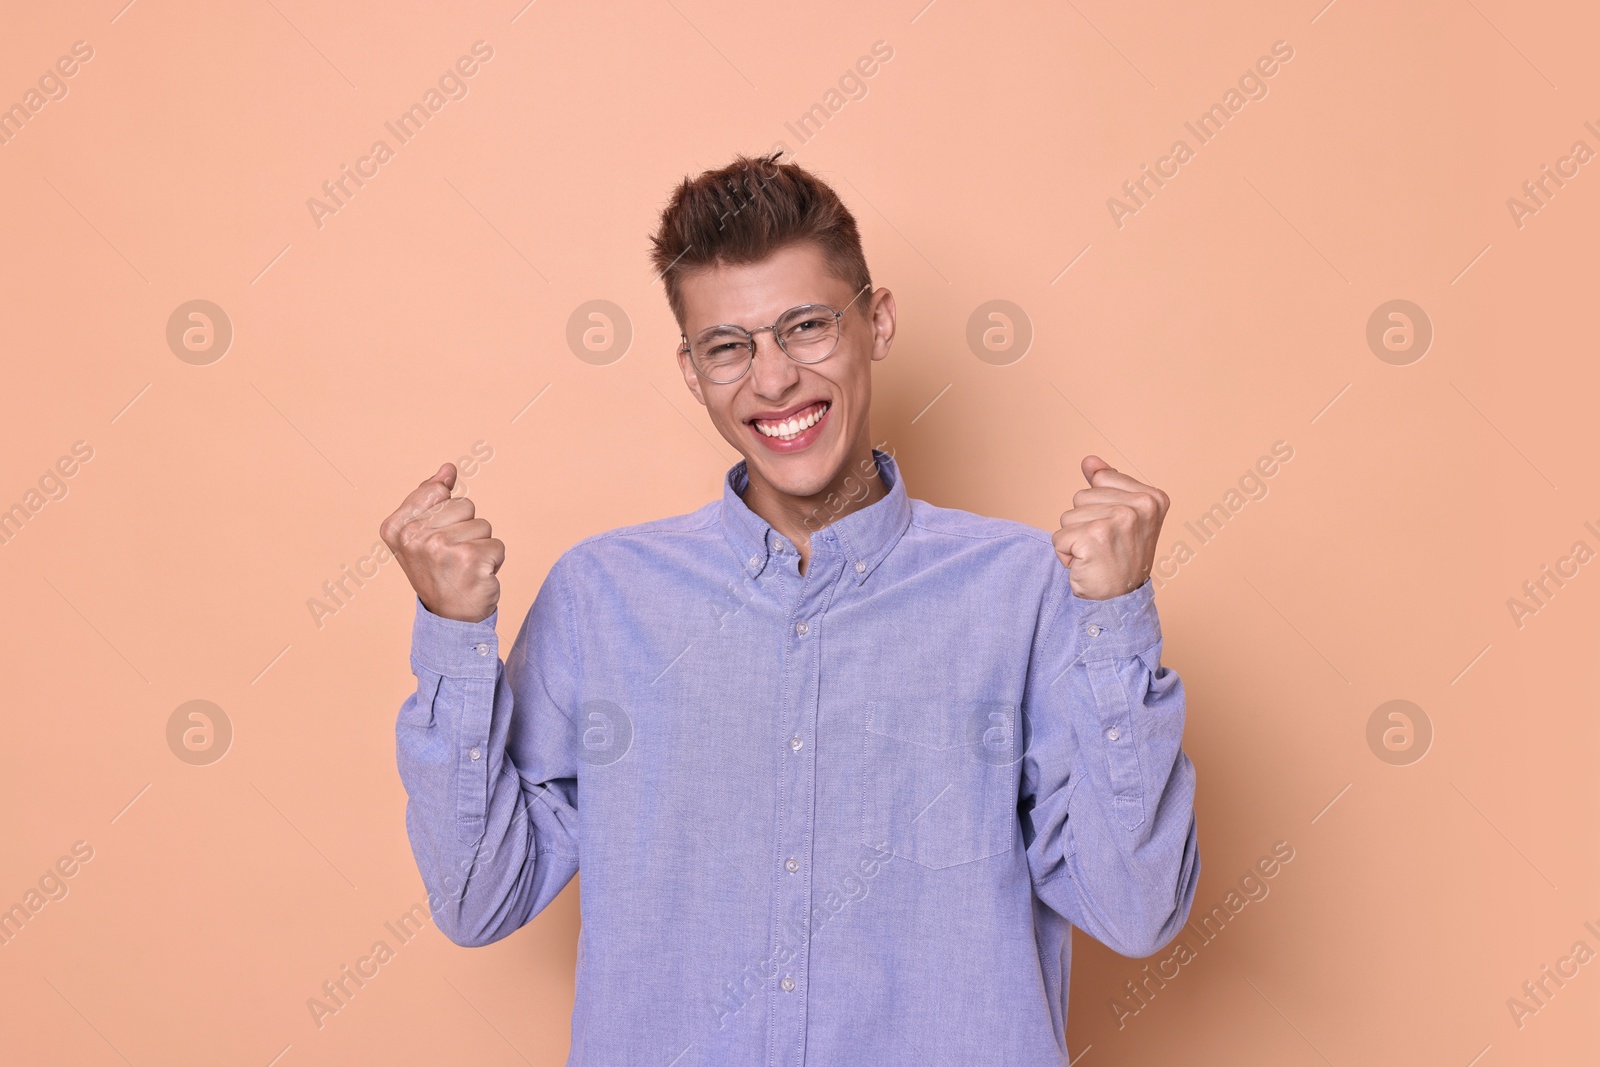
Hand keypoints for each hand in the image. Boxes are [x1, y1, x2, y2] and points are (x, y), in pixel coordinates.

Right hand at [379, 463, 505, 622]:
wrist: (449, 618)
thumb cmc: (438, 572)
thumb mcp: (422, 533)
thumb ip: (432, 497)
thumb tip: (448, 468)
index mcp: (396, 527)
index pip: (437, 490)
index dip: (445, 513)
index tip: (435, 539)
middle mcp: (414, 536)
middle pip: (464, 504)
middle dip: (465, 528)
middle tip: (452, 557)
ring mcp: (442, 547)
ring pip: (483, 524)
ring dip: (480, 545)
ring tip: (464, 566)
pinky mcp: (471, 560)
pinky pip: (497, 544)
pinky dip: (493, 561)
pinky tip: (476, 576)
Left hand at [1052, 456, 1168, 599]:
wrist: (1122, 601)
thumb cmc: (1120, 559)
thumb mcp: (1121, 516)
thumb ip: (1106, 486)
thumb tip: (1089, 461)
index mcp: (1153, 497)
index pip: (1101, 480)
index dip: (1099, 508)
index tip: (1118, 531)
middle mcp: (1141, 506)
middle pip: (1080, 496)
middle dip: (1084, 523)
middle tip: (1105, 546)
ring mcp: (1119, 520)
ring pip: (1067, 516)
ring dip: (1074, 539)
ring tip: (1096, 555)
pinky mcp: (1094, 537)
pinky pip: (1059, 537)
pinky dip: (1065, 555)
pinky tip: (1086, 565)